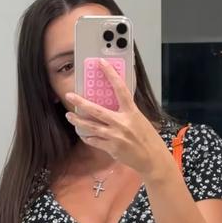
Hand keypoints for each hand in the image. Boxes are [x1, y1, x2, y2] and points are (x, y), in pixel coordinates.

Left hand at [64, 58, 168, 177]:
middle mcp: (122, 123)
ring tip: (69, 115)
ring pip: (91, 127)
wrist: (152, 159)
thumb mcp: (140, 120)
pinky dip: (88, 137)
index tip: (102, 63)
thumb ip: (126, 112)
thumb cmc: (148, 138)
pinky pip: (94, 141)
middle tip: (69, 95)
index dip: (111, 74)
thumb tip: (113, 104)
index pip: (120, 89)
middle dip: (81, 103)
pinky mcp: (111, 148)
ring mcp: (115, 136)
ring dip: (78, 121)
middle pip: (96, 111)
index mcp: (132, 112)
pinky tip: (83, 134)